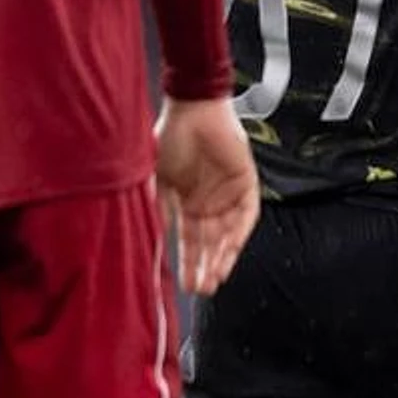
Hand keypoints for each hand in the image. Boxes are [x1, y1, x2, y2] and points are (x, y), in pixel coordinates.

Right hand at [154, 96, 259, 295]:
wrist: (191, 108)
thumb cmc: (168, 138)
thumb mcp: (155, 180)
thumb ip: (156, 208)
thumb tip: (150, 240)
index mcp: (187, 203)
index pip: (189, 240)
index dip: (188, 263)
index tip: (185, 286)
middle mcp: (209, 202)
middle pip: (210, 242)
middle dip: (206, 266)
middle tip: (201, 289)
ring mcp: (228, 193)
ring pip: (228, 233)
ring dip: (222, 256)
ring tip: (214, 278)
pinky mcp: (246, 181)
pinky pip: (246, 214)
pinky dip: (239, 232)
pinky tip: (230, 250)